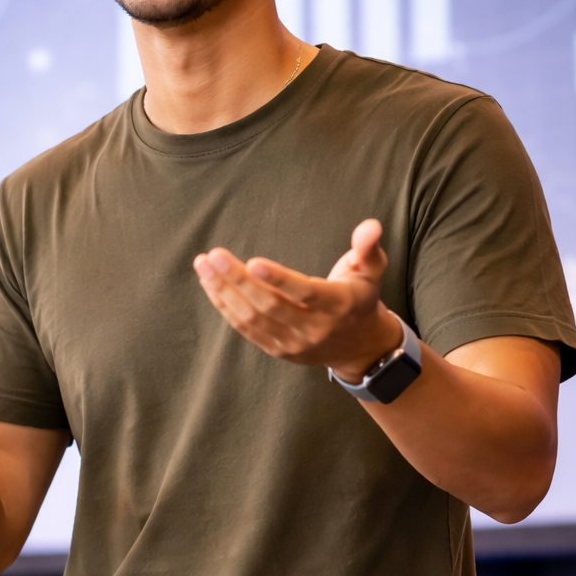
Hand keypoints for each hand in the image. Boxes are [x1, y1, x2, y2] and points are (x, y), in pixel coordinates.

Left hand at [193, 218, 403, 381]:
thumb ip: (368, 247)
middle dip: (238, 280)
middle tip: (214, 256)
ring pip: (253, 319)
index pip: (305, 293)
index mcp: (338, 305)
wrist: (360, 346)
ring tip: (204, 266)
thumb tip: (370, 225)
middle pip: (270, 305)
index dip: (278, 279)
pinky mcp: (279, 350)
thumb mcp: (372, 270)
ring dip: (224, 292)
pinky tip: (211, 286)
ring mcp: (294, 343)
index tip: (252, 261)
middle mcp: (315, 329)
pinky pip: (247, 330)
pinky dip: (226, 307)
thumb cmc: (360, 297)